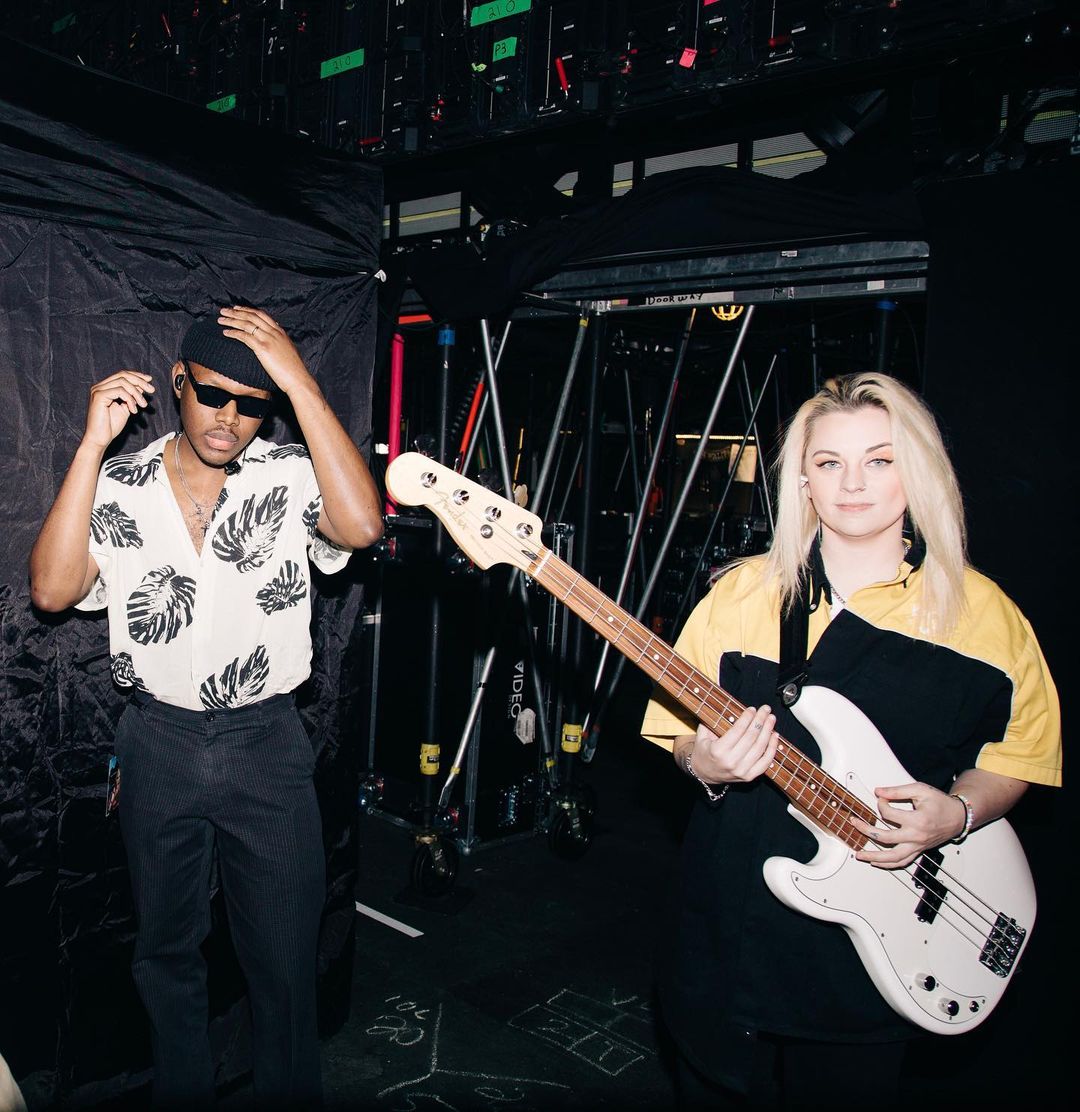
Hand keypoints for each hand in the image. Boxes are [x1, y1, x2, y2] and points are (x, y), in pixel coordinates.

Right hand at [84, 371, 154, 449]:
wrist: (100, 439)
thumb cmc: (111, 426)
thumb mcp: (126, 407)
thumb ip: (132, 396)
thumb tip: (142, 385)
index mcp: (105, 387)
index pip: (122, 375)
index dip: (137, 376)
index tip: (150, 380)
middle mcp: (100, 386)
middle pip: (123, 375)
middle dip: (140, 381)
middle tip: (152, 390)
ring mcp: (98, 390)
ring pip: (123, 382)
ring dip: (137, 393)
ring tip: (143, 405)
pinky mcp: (99, 396)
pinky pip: (120, 391)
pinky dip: (130, 399)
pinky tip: (133, 410)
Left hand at [217, 306, 313, 396]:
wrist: (299, 379)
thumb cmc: (294, 370)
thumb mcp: (288, 351)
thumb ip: (280, 343)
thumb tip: (275, 342)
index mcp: (281, 332)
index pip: (262, 315)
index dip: (248, 310)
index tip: (238, 308)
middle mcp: (274, 332)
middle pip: (252, 316)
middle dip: (236, 312)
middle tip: (224, 310)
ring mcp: (269, 339)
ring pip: (247, 324)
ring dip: (232, 320)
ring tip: (221, 319)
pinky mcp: (263, 348)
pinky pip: (245, 336)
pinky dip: (234, 332)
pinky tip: (226, 332)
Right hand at [691, 704, 778, 784]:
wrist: (704, 775)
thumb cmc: (704, 752)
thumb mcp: (702, 736)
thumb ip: (712, 722)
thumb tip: (726, 706)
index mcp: (718, 750)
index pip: (738, 730)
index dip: (747, 717)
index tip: (752, 709)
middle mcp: (731, 761)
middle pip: (751, 737)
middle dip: (760, 720)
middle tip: (765, 709)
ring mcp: (742, 771)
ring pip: (760, 747)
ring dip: (768, 731)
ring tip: (771, 719)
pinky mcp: (749, 776)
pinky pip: (765, 761)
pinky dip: (772, 748)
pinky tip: (774, 736)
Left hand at [852, 783, 966, 869]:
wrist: (958, 817)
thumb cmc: (941, 803)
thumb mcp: (920, 790)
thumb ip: (897, 791)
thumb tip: (878, 791)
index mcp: (917, 820)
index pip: (889, 814)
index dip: (881, 804)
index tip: (881, 798)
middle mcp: (916, 836)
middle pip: (885, 838)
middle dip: (866, 830)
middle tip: (854, 823)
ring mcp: (918, 846)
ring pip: (893, 857)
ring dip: (874, 857)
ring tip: (859, 855)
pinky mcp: (919, 851)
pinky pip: (903, 862)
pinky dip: (889, 864)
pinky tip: (877, 863)